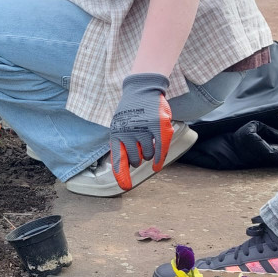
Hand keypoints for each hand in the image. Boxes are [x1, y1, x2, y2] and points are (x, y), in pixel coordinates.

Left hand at [109, 73, 173, 190]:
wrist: (142, 89)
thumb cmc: (130, 112)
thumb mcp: (118, 127)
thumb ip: (120, 146)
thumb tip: (124, 168)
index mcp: (116, 134)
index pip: (118, 159)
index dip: (122, 174)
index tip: (125, 186)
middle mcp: (129, 132)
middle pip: (136, 160)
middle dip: (138, 159)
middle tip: (139, 150)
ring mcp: (144, 129)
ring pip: (148, 155)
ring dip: (149, 152)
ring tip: (147, 139)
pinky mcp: (158, 126)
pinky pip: (161, 149)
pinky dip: (159, 159)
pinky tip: (156, 165)